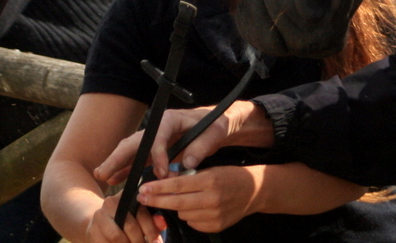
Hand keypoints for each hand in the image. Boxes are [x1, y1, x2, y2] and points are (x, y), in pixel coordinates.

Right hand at [85, 192, 164, 242]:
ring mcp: (99, 217)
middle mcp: (111, 202)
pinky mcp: (92, 231)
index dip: (151, 231)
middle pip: (129, 226)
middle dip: (140, 241)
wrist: (99, 225)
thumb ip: (152, 221)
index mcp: (127, 196)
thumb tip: (163, 223)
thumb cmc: (125, 222)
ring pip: (116, 236)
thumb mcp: (140, 218)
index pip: (142, 213)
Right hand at [94, 102, 271, 184]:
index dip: (157, 156)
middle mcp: (158, 128)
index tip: (162, 174)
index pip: (157, 137)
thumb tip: (187, 164)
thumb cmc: (217, 124)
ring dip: (118, 164)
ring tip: (103, 177)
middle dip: (119, 157)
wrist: (219, 123)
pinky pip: (139, 159)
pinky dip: (127, 169)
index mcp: (171, 119)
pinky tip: (116, 179)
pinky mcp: (157, 149)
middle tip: (105, 173)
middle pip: (135, 142)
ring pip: (132, 151)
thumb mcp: (215, 132)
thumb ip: (202, 146)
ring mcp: (156, 138)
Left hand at [137, 166, 261, 233]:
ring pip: (183, 214)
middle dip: (157, 201)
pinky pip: (192, 223)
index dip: (158, 188)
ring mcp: (214, 215)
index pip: (178, 185)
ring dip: (176, 207)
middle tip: (141, 198)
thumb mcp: (210, 169)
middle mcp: (212, 199)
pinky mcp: (216, 226)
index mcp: (210, 180)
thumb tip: (163, 179)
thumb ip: (188, 176)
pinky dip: (189, 216)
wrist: (254, 191)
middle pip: (177, 203)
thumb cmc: (229, 175)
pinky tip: (194, 207)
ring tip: (178, 199)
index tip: (143, 188)